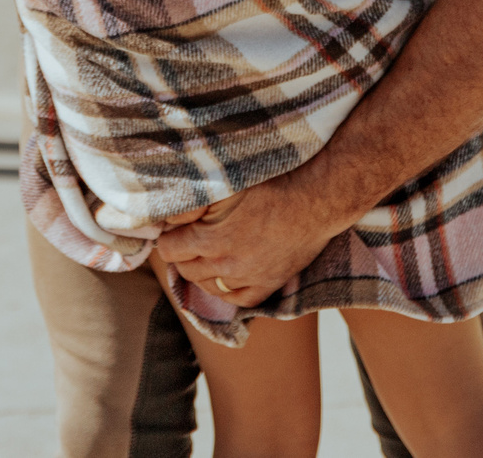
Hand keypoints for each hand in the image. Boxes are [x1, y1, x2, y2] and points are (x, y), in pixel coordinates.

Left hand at [152, 176, 345, 308]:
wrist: (316, 198)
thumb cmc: (271, 184)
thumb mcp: (224, 183)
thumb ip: (191, 202)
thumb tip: (166, 218)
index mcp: (209, 239)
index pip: (169, 250)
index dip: (169, 237)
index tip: (174, 229)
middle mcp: (225, 265)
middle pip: (186, 270)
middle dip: (182, 255)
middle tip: (189, 239)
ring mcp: (248, 278)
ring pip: (209, 287)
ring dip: (202, 272)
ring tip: (206, 255)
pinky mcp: (269, 284)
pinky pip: (239, 300)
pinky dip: (228, 291)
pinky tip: (227, 276)